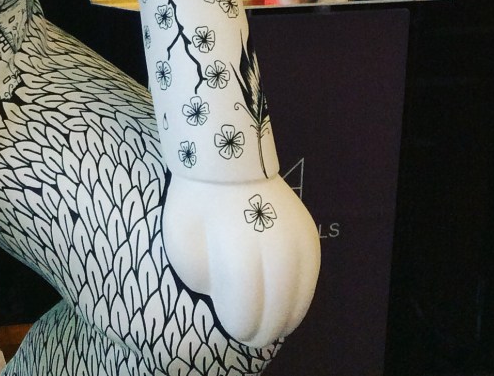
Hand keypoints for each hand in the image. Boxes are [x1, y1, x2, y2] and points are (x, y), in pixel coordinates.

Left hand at [161, 173, 318, 348]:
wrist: (224, 158)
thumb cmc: (196, 203)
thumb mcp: (181, 243)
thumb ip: (202, 279)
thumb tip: (224, 299)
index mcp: (237, 251)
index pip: (246, 309)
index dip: (239, 325)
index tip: (231, 326)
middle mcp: (273, 247)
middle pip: (276, 307)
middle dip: (264, 329)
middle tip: (252, 336)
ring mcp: (296, 238)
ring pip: (299, 295)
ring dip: (286, 317)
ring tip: (271, 325)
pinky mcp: (309, 231)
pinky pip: (312, 275)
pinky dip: (301, 295)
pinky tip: (288, 304)